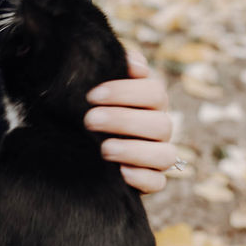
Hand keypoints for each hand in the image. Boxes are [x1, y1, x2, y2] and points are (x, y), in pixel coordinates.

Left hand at [84, 50, 176, 193]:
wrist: (79, 148)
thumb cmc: (92, 108)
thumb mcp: (98, 88)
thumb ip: (115, 67)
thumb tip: (134, 63)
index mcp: (152, 102)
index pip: (155, 91)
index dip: (125, 91)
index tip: (92, 95)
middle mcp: (160, 128)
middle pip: (160, 124)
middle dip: (123, 120)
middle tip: (89, 120)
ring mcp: (158, 156)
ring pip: (165, 155)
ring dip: (133, 151)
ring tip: (103, 149)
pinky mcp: (151, 181)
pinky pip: (158, 183)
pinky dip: (142, 178)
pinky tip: (120, 173)